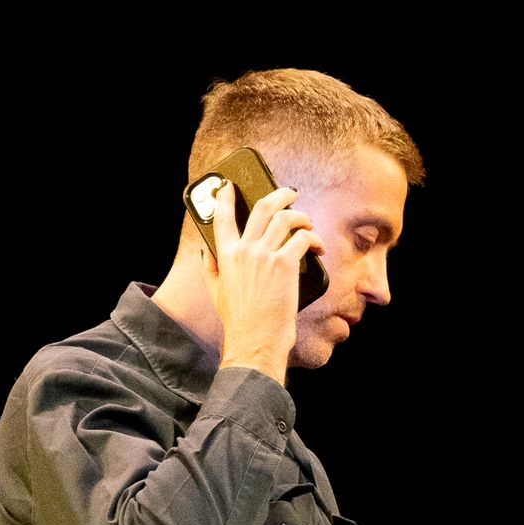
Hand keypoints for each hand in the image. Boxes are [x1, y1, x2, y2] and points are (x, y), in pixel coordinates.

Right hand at [211, 178, 321, 381]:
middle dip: (279, 194)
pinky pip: (302, 239)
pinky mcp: (285, 264)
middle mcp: (244, 250)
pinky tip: (317, 247)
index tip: (229, 186)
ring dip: (301, 216)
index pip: (221, 217)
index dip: (225, 197)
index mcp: (225, 255)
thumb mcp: (216, 293)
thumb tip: (206, 252)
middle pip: (262, 207)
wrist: (255, 339)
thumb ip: (209, 269)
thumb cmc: (238, 320)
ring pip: (285, 218)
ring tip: (307, 223)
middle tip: (289, 194)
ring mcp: (265, 256)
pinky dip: (313, 239)